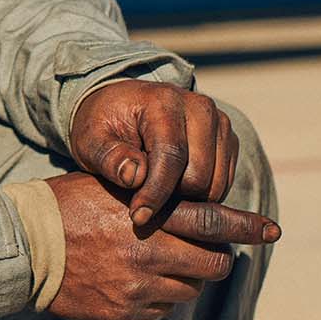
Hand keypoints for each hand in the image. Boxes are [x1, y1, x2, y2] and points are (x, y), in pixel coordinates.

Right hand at [45, 172, 279, 319]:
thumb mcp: (110, 185)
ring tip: (156, 263)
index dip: (248, 226)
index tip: (274, 229)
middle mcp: (148, 250)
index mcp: (147, 212)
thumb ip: (153, 195)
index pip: (212, 219)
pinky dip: (158, 296)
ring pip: (190, 289)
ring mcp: (138, 285)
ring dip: (184, 277)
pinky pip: (163, 309)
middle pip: (213, 263)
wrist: (25, 245)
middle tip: (203, 251)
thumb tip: (196, 209)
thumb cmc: (67, 206)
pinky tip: (133, 281)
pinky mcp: (126, 311)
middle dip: (214, 258)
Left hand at [70, 80, 237, 226]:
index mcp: (164, 102)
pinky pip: (223, 185)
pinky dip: (200, 195)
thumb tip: (135, 176)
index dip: (155, 192)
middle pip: (199, 176)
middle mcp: (200, 108)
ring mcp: (220, 123)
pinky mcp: (229, 141)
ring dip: (186, 198)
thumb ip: (109, 157)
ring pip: (215, 185)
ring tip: (155, 190)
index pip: (171, 156)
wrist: (123, 108)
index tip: (138, 217)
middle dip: (170, 196)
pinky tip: (172, 187)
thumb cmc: (104, 126)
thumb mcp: (91, 140)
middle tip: (142, 197)